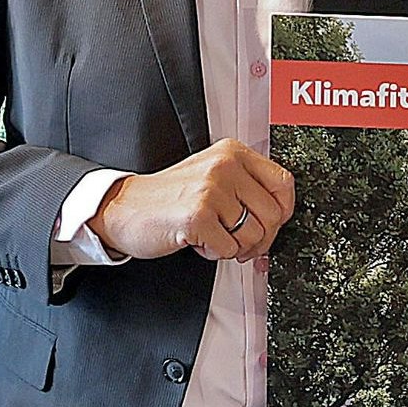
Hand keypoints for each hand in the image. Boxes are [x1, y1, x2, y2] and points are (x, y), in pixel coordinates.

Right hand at [92, 140, 295, 262]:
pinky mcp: (198, 216)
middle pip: (273, 215)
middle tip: (237, 240)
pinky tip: (197, 240)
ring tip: (211, 236)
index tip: (271, 223)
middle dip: (259, 238)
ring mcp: (211, 190)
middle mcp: (224, 166)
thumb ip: (246, 188)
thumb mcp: (211, 177)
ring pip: (254, 236)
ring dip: (234, 247)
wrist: (124, 208)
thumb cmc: (168, 197)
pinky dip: (214, 253)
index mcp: (232, 153)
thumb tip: (280, 216)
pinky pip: (228, 249)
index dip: (283, 211)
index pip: (283, 182)